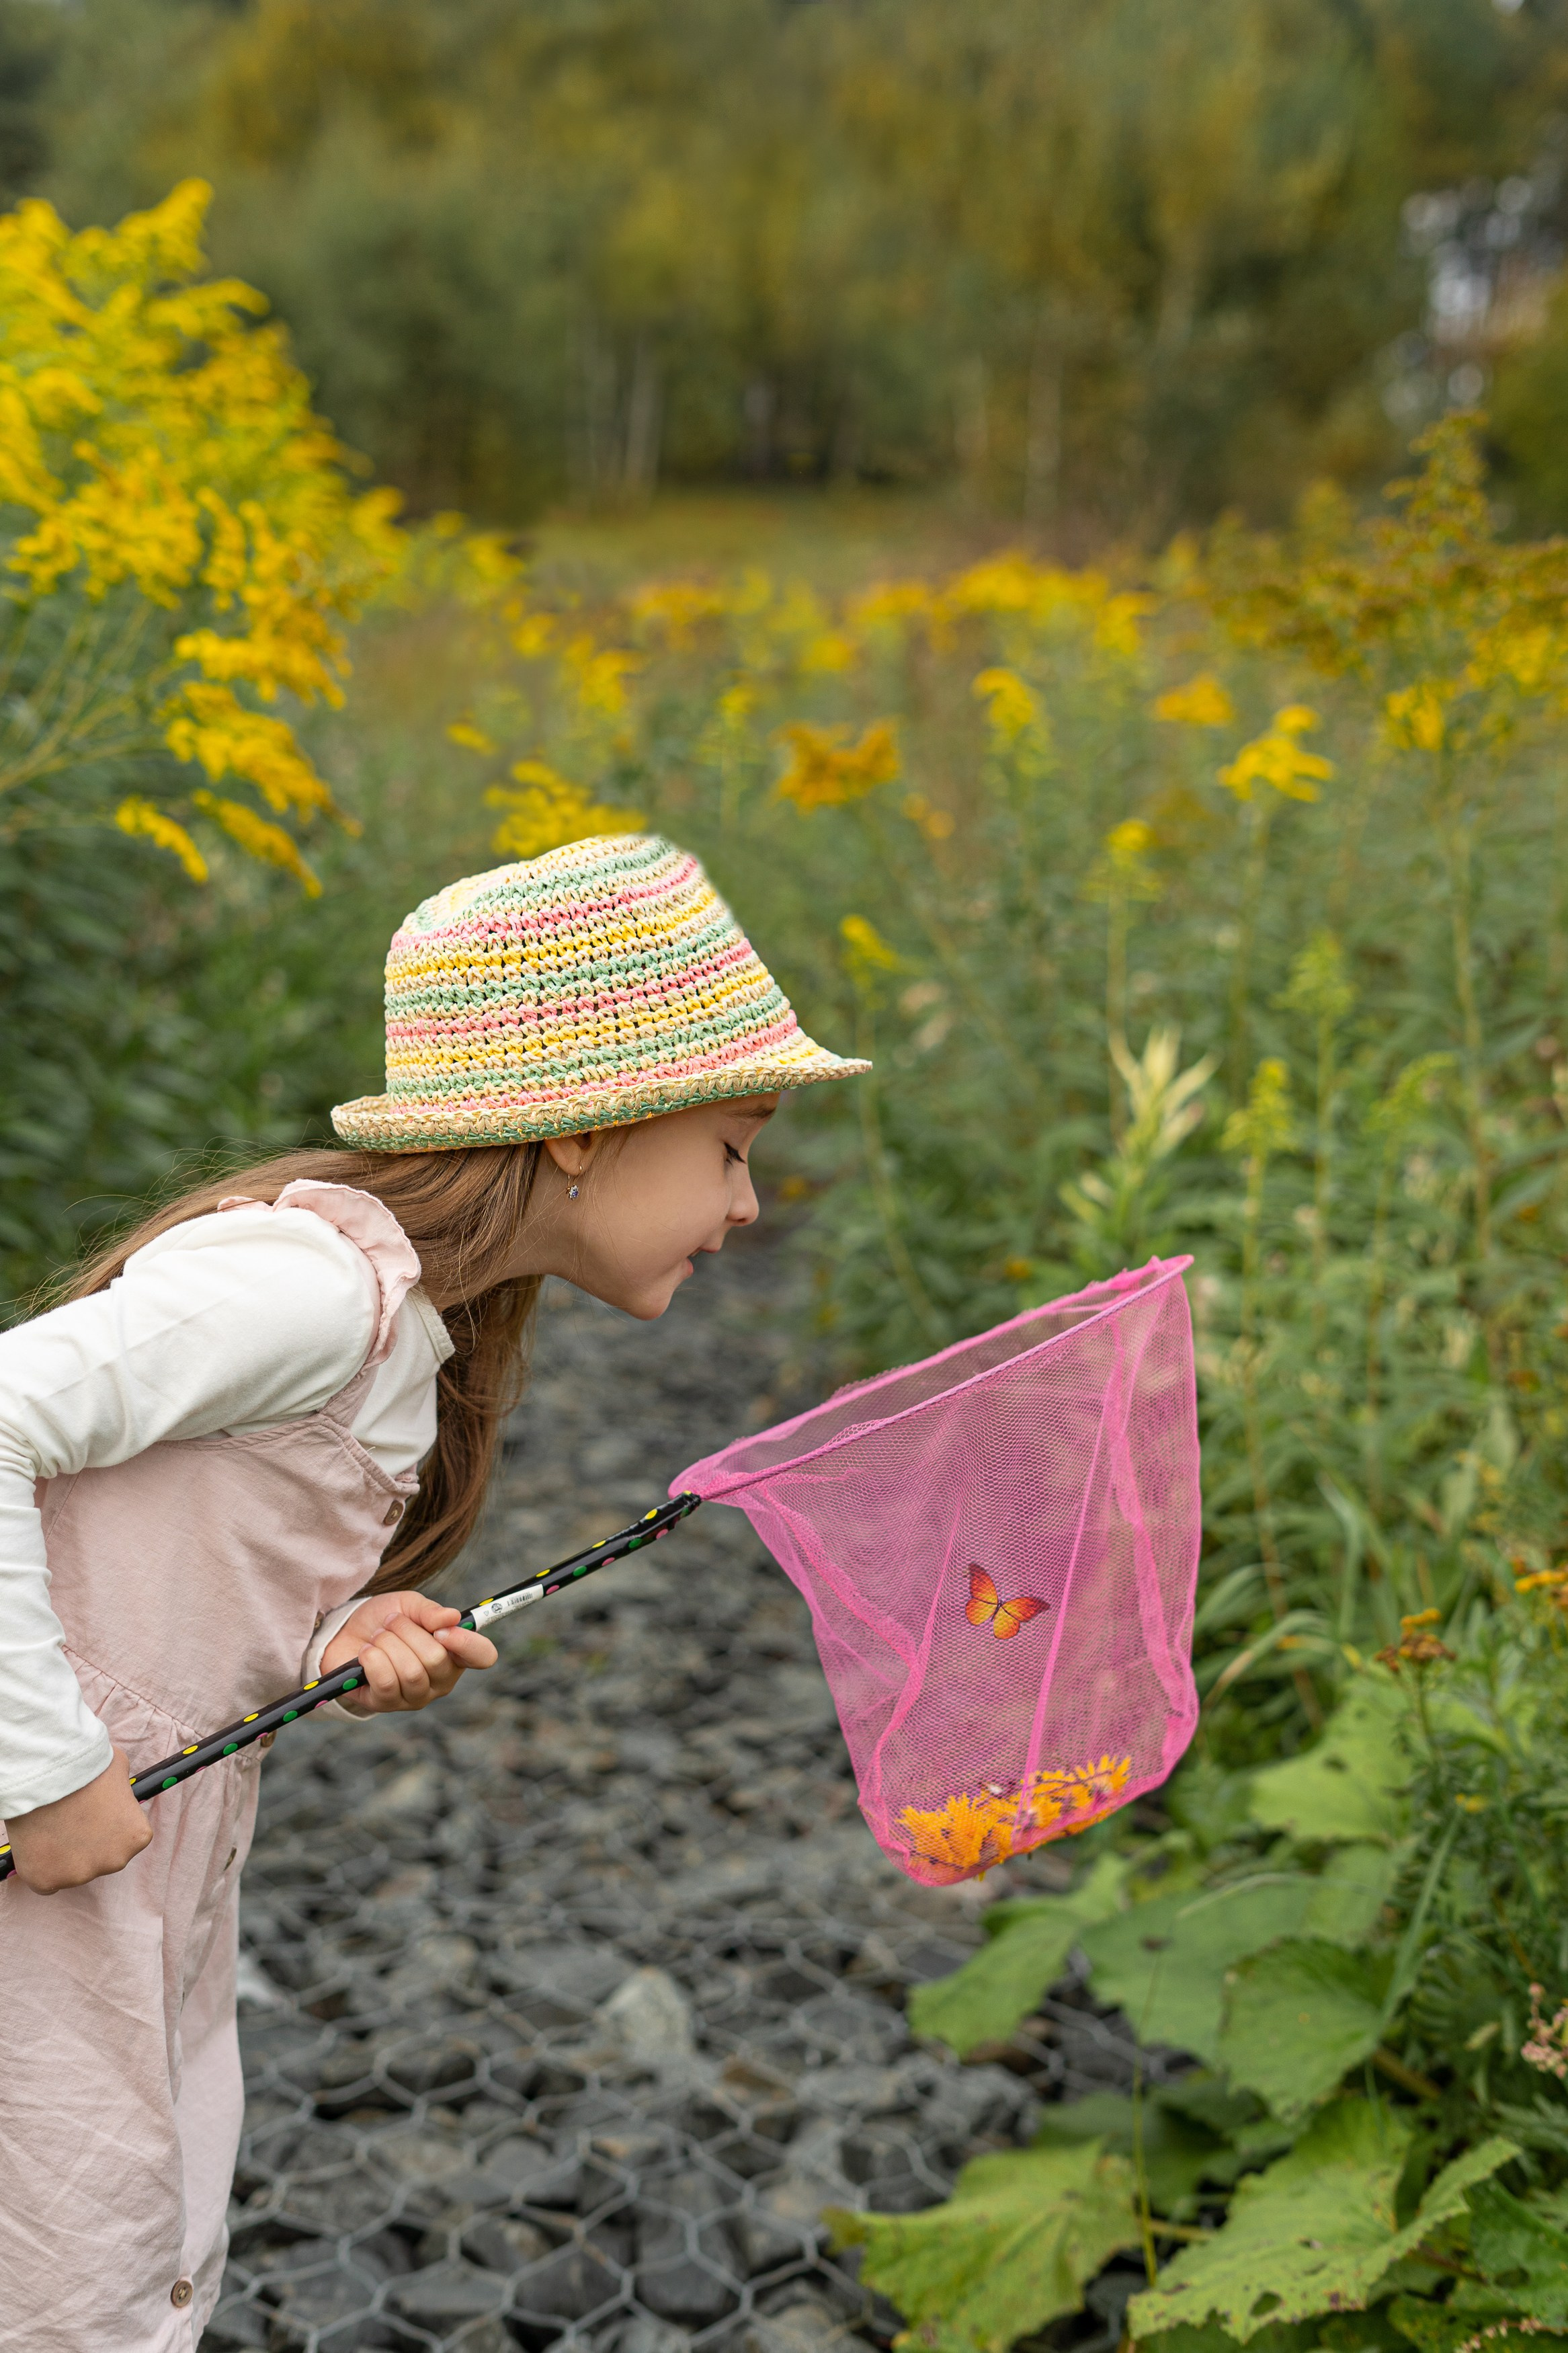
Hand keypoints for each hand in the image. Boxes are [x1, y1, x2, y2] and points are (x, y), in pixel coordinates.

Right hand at [6, 1746, 151, 1893]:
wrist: (47, 1775)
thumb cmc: (86, 1767)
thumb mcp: (118, 1771)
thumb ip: (122, 1791)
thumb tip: (117, 1791)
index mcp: (136, 1838)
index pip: (124, 1840)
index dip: (106, 1825)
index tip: (92, 1812)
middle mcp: (114, 1862)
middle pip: (100, 1859)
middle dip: (87, 1844)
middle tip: (70, 1820)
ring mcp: (79, 1876)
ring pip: (72, 1871)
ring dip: (64, 1855)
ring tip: (52, 1825)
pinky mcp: (46, 1881)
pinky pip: (45, 1882)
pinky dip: (41, 1868)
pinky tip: (38, 1844)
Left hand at [322, 1590, 497, 1715]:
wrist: (346, 1632)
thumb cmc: (385, 1620)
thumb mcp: (408, 1606)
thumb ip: (429, 1611)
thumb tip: (452, 1617)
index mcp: (455, 1652)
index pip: (482, 1655)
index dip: (467, 1643)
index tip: (442, 1630)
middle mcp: (442, 1679)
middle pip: (436, 1659)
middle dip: (406, 1631)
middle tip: (391, 1623)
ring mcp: (416, 1696)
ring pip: (410, 1672)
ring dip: (387, 1644)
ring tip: (378, 1637)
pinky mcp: (387, 1704)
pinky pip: (386, 1683)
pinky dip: (372, 1659)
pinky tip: (366, 1653)